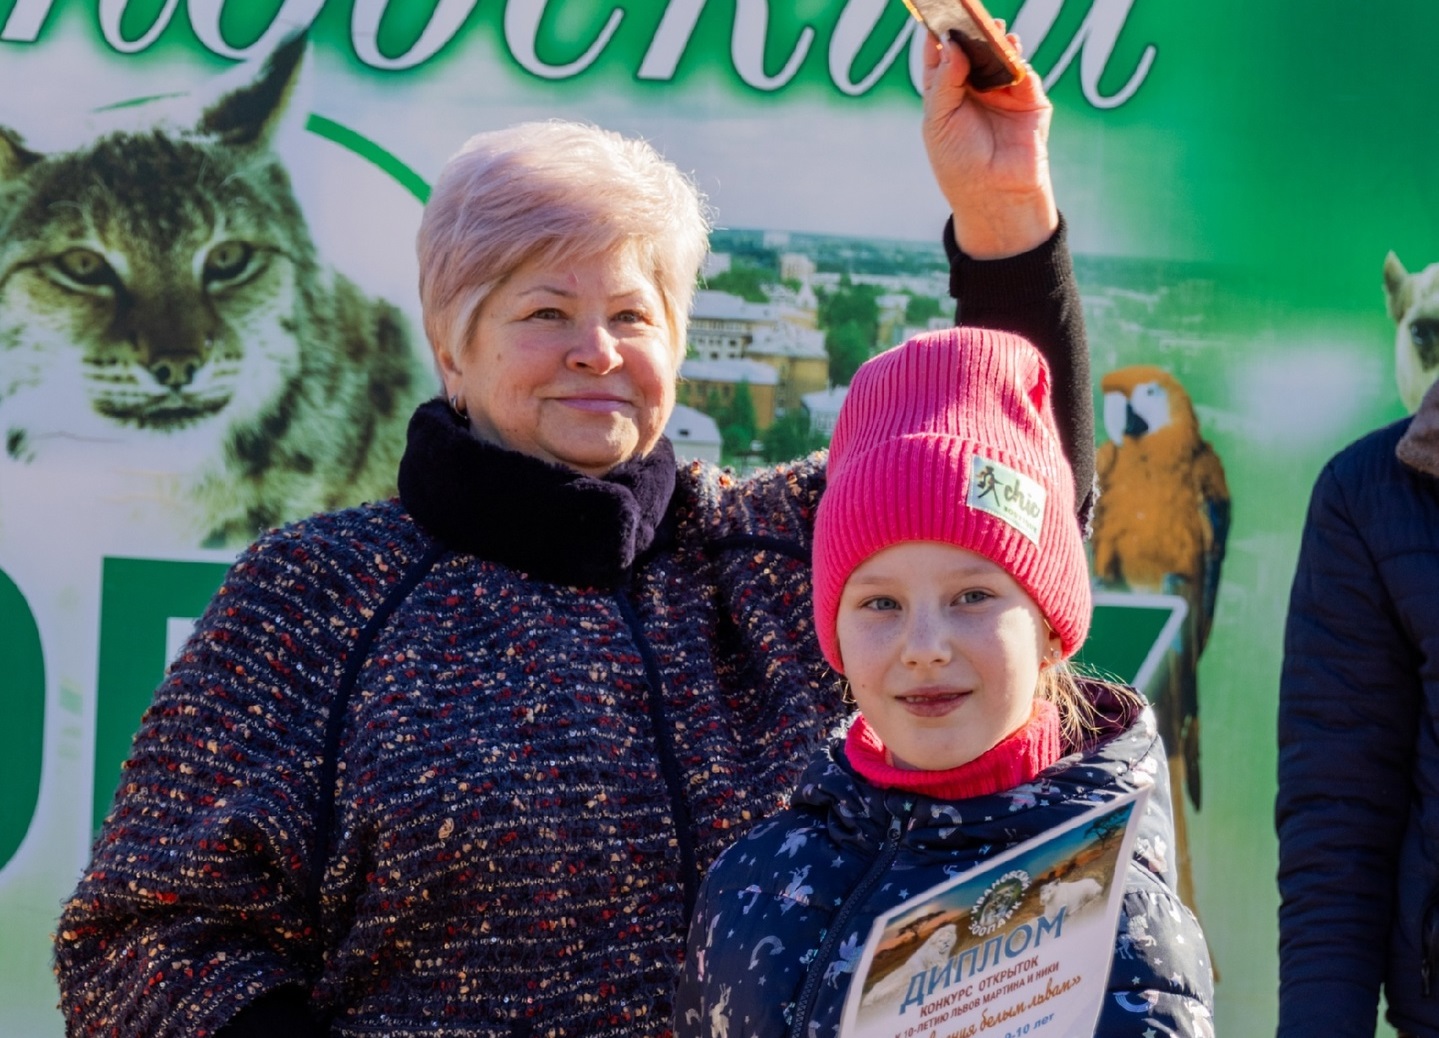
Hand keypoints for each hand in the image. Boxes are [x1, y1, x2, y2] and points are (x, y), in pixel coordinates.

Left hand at [921, 31, 1057, 259]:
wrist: (993, 195)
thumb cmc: (958, 163)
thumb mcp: (938, 121)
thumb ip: (944, 82)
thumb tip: (954, 43)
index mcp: (947, 93)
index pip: (941, 55)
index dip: (939, 33)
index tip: (937, 12)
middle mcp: (975, 89)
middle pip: (972, 48)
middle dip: (971, 29)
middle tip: (967, 10)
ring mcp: (1004, 93)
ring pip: (1000, 56)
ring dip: (996, 40)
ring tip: (992, 28)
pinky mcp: (1031, 101)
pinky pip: (1024, 73)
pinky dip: (1017, 60)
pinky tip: (1010, 51)